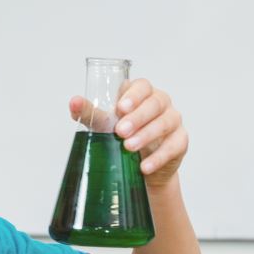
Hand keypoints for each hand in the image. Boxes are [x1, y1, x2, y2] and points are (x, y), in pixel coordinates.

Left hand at [69, 79, 187, 187]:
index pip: (142, 86)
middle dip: (138, 117)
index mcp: (143, 93)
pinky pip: (173, 146)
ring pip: (165, 123)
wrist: (142, 166)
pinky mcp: (180, 141)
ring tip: (129, 147)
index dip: (133, 95)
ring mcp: (173, 121)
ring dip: (147, 135)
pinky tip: (144, 166)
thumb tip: (73, 102)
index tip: (120, 108)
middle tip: (120, 132)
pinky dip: (158, 157)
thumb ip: (90, 113)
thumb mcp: (104, 125)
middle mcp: (161, 103)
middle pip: (155, 103)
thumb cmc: (123, 137)